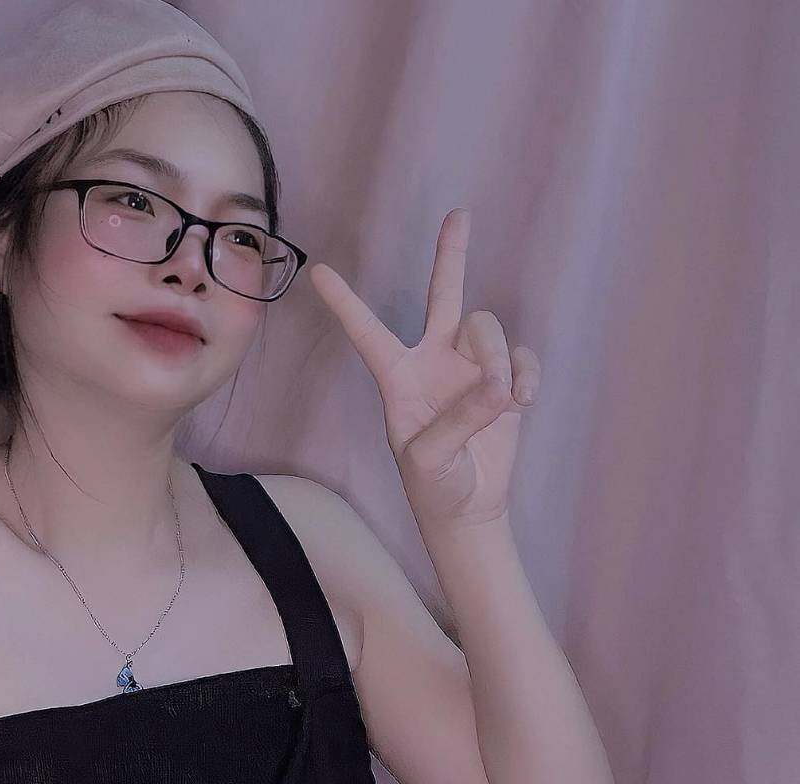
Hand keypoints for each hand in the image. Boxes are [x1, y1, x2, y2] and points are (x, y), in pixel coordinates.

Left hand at [309, 208, 540, 528]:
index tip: (318, 272)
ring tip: (503, 400)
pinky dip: (527, 376)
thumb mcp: (430, 458)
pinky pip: (521, 357)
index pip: (368, 334)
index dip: (345, 304)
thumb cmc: (434, 485)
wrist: (468, 508)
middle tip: (459, 214)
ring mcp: (470, 368)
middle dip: (452, 255)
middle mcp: (433, 362)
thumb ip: (459, 419)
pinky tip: (524, 405)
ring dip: (498, 361)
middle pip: (443, 296)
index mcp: (398, 379)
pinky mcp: (504, 380)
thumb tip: (497, 382)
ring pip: (488, 330)